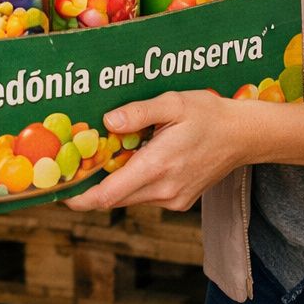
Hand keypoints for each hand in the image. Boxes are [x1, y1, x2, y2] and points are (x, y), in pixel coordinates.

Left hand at [66, 91, 251, 211]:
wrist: (243, 136)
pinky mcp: (179, 200)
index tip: (60, 191)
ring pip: (128, 198)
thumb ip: (139, 112)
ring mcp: (173, 199)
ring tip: (101, 159)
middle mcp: (164, 189)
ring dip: (112, 184)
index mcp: (158, 166)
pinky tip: (132, 160)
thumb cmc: (209, 115)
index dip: (80, 197)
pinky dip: (131, 183)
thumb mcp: (173, 103)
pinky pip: (144, 196)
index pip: (108, 195)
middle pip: (113, 199)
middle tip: (72, 167)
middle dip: (91, 187)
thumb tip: (108, 121)